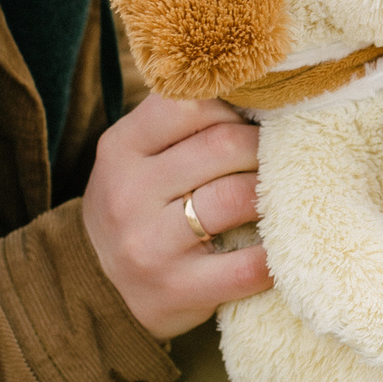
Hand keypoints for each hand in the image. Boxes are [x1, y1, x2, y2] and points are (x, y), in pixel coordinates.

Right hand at [85, 94, 271, 338]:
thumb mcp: (137, 157)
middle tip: (278, 157)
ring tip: (282, 194)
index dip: (234, 109)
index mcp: (119, 148)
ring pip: (237, 198)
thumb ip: (182, 124)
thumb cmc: (139, 206)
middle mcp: (128, 193)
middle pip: (222, 146)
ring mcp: (150, 245)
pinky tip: (283, 243)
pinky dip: (278, 251)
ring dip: (274, 194)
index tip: (250, 122)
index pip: (191, 103)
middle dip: (263, 148)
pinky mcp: (177, 289)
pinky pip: (250, 265)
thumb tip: (259, 92)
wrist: (99, 289)